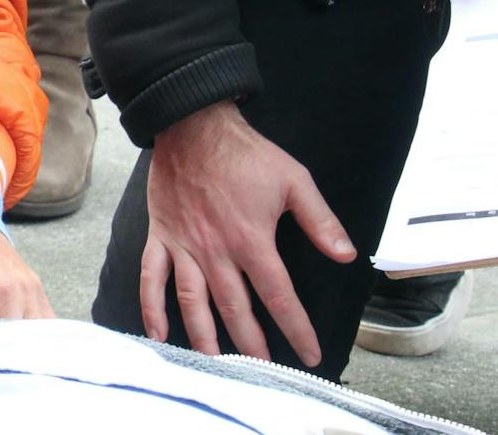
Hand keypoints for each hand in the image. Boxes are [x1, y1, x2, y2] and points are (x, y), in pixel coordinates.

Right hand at [140, 102, 353, 366]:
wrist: (193, 126)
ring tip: (215, 362)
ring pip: (193, 301)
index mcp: (252, 240)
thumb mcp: (294, 180)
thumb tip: (346, 255)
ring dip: (204, 335)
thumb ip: (319, 221)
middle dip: (251, 344)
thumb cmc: (246, 154)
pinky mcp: (161, 237)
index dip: (297, 328)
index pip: (279, 296)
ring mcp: (185, 246)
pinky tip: (157, 333)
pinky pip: (152, 277)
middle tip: (262, 370)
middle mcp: (217, 251)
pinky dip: (151, 306)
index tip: (310, 353)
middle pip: (235, 309)